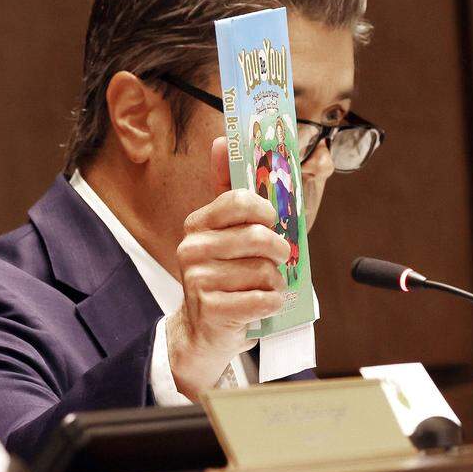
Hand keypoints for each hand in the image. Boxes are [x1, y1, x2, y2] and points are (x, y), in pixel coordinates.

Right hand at [167, 137, 289, 398]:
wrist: (204, 331)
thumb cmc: (226, 276)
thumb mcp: (227, 234)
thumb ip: (231, 192)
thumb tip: (221, 141)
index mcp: (198, 224)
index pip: (240, 200)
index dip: (266, 210)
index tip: (272, 221)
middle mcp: (193, 248)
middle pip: (259, 237)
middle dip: (279, 251)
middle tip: (279, 259)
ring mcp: (198, 280)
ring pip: (265, 271)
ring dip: (275, 282)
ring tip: (262, 287)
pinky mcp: (211, 309)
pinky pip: (262, 299)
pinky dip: (272, 303)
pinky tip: (262, 304)